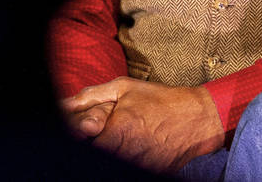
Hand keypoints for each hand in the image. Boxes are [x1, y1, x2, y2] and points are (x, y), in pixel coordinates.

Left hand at [63, 77, 224, 171]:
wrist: (198, 118)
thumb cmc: (159, 100)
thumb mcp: (124, 88)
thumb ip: (90, 97)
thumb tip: (63, 104)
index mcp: (116, 130)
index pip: (82, 140)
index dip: (85, 134)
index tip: (91, 128)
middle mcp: (126, 152)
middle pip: (98, 153)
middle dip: (100, 142)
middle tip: (115, 131)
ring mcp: (139, 165)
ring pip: (112, 162)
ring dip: (115, 151)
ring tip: (131, 138)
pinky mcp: (150, 173)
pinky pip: (128, 168)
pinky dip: (130, 159)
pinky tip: (141, 147)